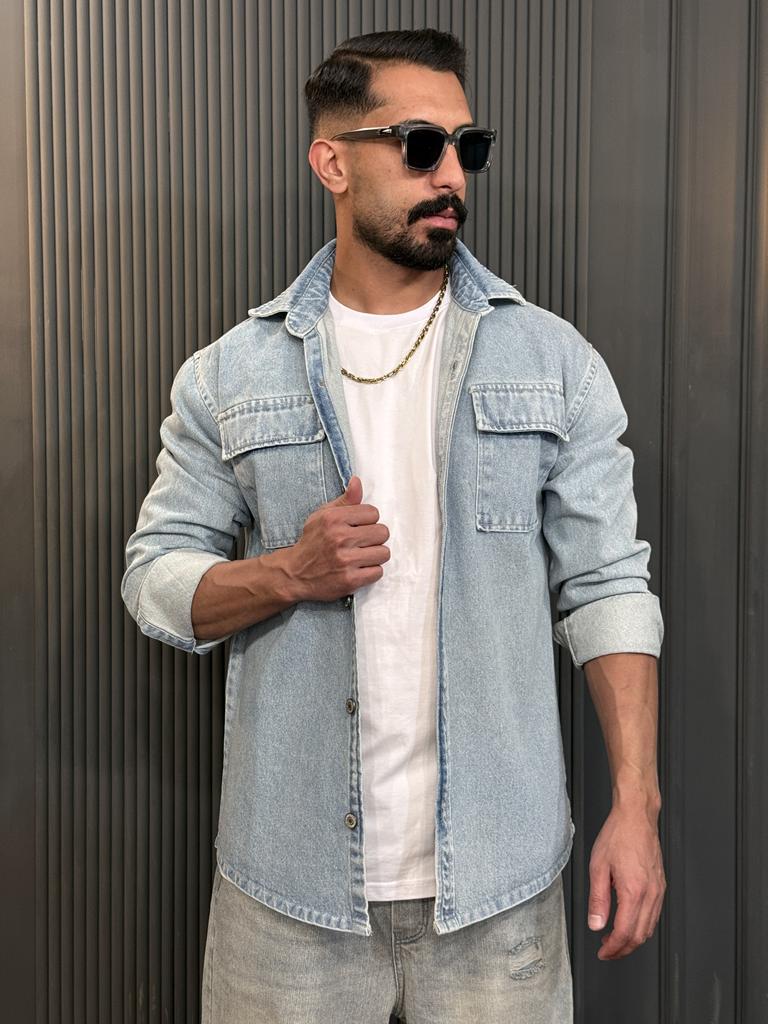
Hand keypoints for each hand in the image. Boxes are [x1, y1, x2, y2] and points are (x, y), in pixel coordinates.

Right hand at [282, 475, 390, 602]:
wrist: (295, 573)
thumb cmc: (312, 542)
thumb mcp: (323, 516)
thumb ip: (344, 500)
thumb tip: (357, 481)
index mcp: (334, 519)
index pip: (373, 513)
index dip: (368, 520)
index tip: (359, 527)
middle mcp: (340, 538)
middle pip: (382, 532)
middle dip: (375, 537)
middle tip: (362, 542)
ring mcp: (345, 560)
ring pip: (383, 553)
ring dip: (375, 555)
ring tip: (362, 555)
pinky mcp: (350, 580)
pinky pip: (378, 572)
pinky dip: (371, 571)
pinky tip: (359, 568)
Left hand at [587, 801, 665, 959]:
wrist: (637, 817)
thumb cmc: (618, 835)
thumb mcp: (598, 867)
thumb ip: (597, 899)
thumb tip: (596, 924)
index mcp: (633, 891)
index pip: (624, 932)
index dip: (613, 948)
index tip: (603, 952)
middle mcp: (650, 893)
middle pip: (640, 936)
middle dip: (623, 949)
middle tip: (607, 950)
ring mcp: (658, 890)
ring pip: (649, 928)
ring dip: (633, 939)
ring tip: (615, 939)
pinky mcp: (661, 885)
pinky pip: (654, 915)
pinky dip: (642, 925)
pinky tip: (629, 921)